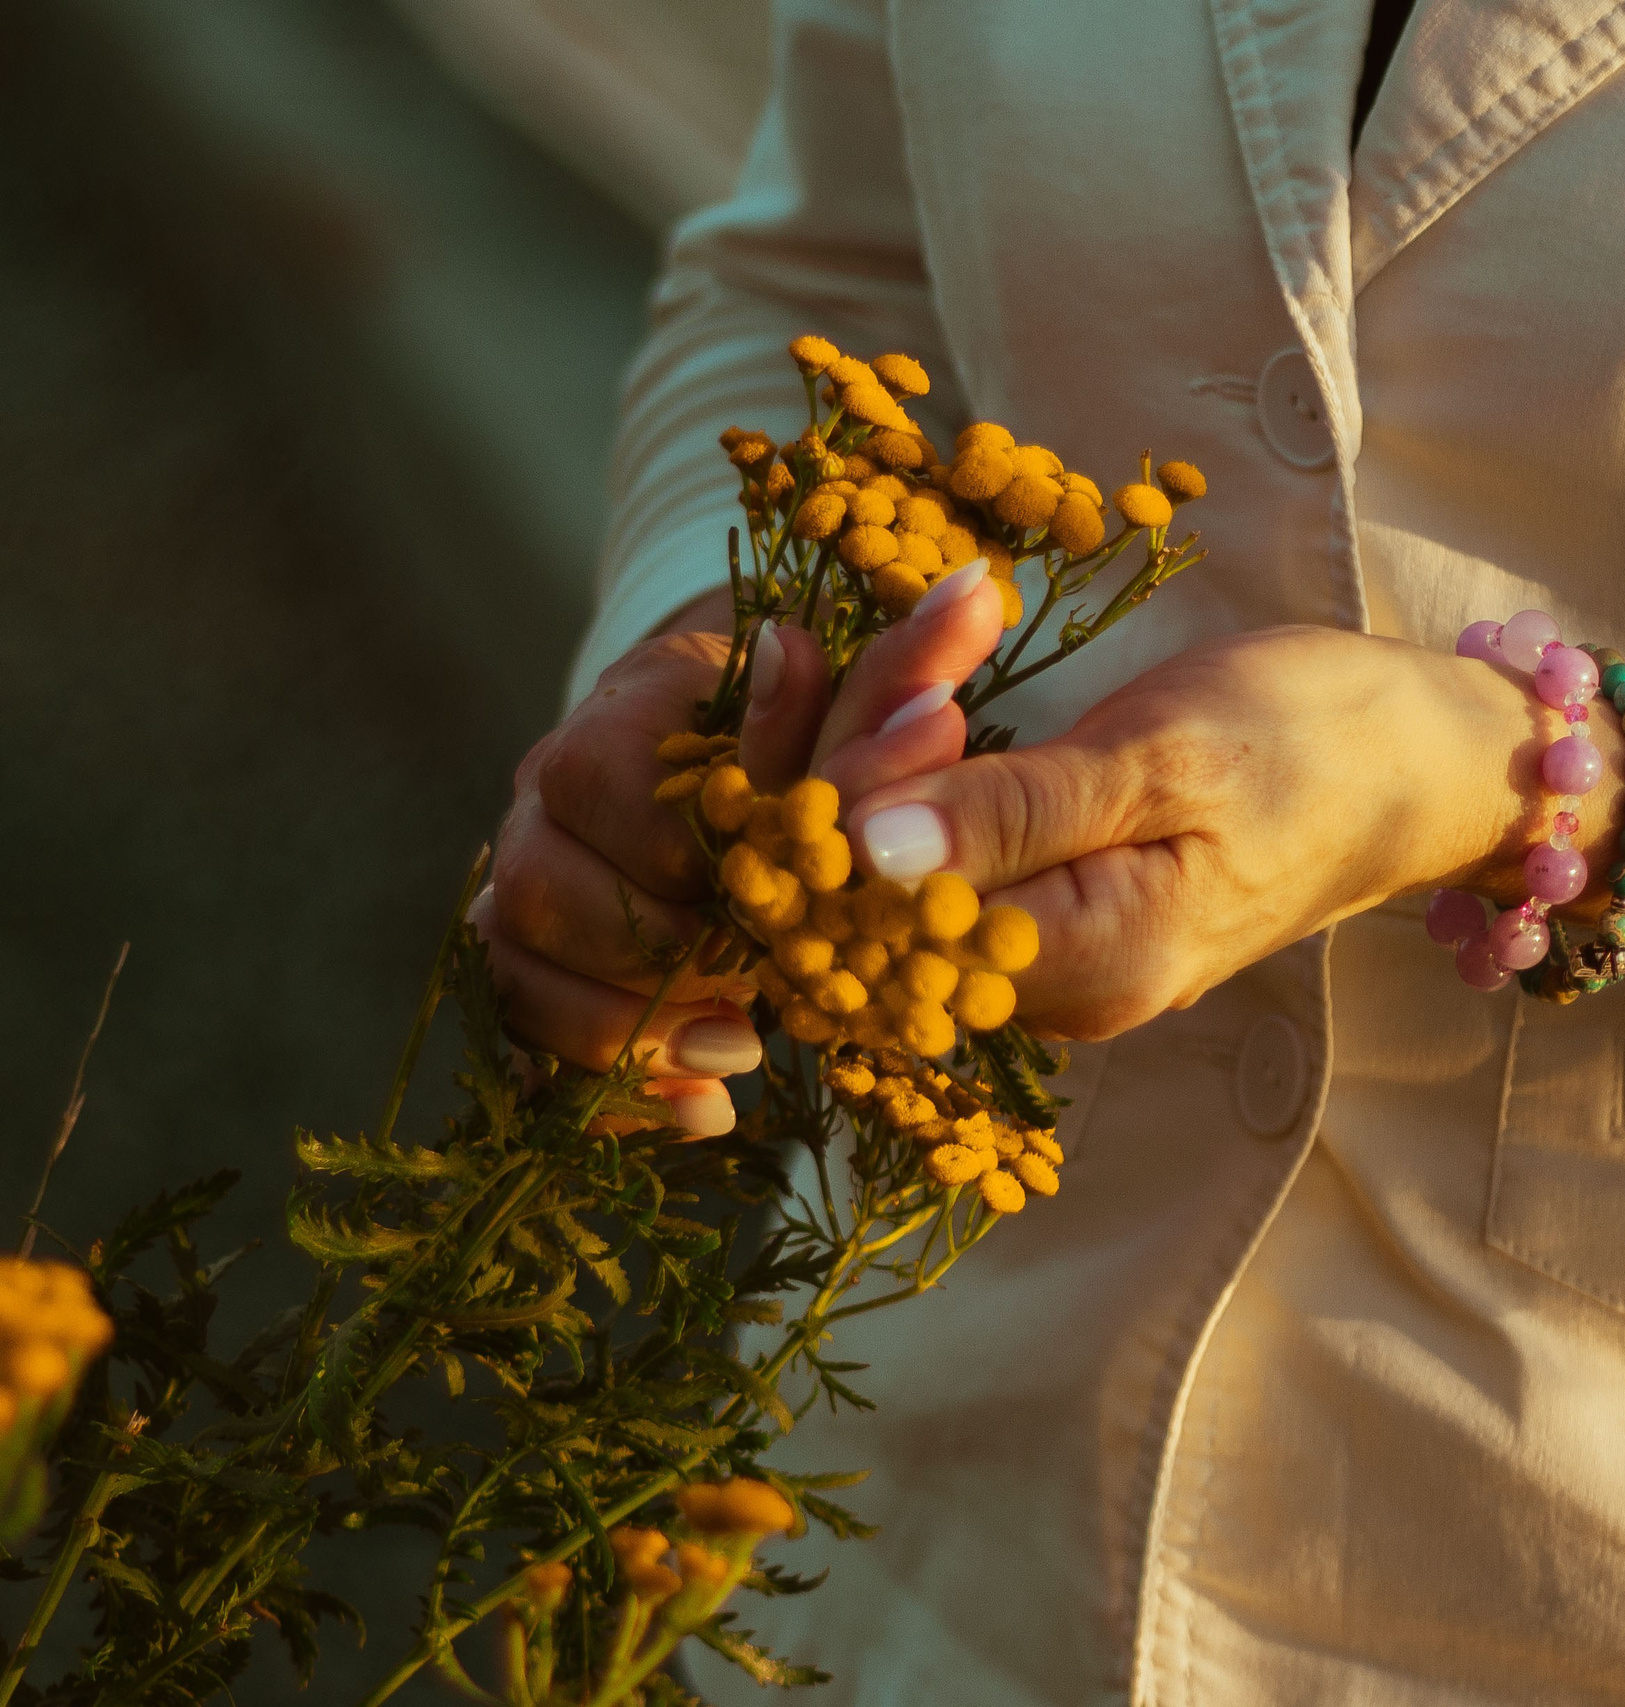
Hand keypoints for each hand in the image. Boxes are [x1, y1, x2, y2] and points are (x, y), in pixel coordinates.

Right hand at [481, 567, 1005, 1130]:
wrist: (752, 783)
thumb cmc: (815, 737)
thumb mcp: (862, 706)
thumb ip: (907, 671)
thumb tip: (976, 598)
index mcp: (624, 716)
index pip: (602, 778)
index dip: (681, 855)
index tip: (771, 907)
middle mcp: (551, 799)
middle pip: (537, 888)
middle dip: (650, 965)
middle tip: (756, 1013)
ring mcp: (529, 884)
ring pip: (516, 968)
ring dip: (628, 1033)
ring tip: (741, 1057)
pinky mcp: (535, 968)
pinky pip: (527, 1040)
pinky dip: (613, 1087)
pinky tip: (706, 1112)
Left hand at [831, 625, 1587, 1039]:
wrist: (1414, 761)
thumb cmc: (1311, 745)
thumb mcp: (1165, 759)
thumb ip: (1014, 815)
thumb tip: (864, 852)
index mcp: (1082, 970)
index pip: (884, 910)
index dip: (861, 794)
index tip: (936, 678)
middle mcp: (1045, 989)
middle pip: (870, 886)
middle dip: (870, 735)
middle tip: (954, 617)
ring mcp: (1043, 952)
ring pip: (892, 851)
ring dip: (896, 719)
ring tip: (965, 609)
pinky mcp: (1043, 904)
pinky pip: (937, 833)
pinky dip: (928, 742)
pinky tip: (953, 660)